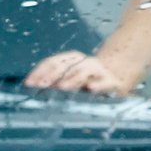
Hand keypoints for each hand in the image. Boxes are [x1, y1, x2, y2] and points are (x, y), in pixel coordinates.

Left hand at [23, 50, 137, 97]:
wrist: (120, 75)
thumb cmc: (89, 80)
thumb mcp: (71, 78)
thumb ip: (54, 81)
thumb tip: (33, 87)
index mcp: (72, 60)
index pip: (52, 63)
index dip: (40, 72)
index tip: (29, 83)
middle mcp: (84, 62)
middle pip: (66, 66)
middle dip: (53, 75)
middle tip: (42, 84)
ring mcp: (99, 70)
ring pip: (84, 71)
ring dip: (72, 78)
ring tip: (62, 87)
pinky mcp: (113, 82)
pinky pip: (105, 83)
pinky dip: (99, 85)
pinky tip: (92, 89)